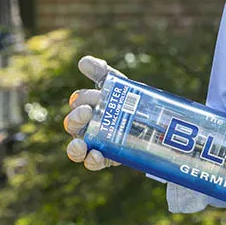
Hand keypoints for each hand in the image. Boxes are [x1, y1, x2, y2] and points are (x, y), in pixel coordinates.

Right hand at [63, 55, 120, 170]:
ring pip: (76, 148)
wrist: (153, 122)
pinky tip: (96, 156)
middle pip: (72, 124)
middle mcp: (85, 126)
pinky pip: (93, 162)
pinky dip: (92, 160)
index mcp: (86, 106)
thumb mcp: (118, 84)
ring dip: (75, 147)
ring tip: (80, 145)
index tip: (89, 101)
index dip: (81, 101)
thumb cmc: (129, 100)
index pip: (78, 102)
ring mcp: (93, 143)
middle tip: (87, 113)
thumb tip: (82, 62)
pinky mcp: (105, 158)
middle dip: (76, 119)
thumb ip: (102, 72)